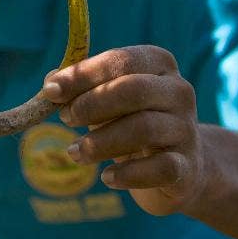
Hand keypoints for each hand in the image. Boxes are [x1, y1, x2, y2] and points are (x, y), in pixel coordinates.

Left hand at [41, 45, 210, 215]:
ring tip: (75, 152)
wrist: (178, 166)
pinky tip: (107, 177)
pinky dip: (128, 174)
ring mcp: (186, 129)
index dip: (83, 74)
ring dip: (100, 142)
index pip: (120, 61)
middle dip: (91, 104)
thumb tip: (50, 84)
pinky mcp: (187, 166)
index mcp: (159, 64)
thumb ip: (80, 88)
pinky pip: (159, 168)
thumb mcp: (107, 99)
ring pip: (143, 128)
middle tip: (65, 119)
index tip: (50, 91)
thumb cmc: (132, 122)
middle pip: (133, 90)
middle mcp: (179, 91)